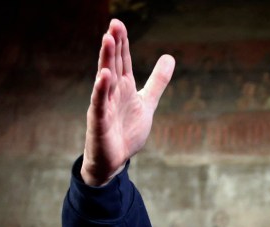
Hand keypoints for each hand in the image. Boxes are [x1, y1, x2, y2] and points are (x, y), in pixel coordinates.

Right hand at [81, 19, 174, 185]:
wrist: (114, 160)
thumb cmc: (126, 131)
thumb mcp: (147, 102)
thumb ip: (158, 81)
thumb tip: (170, 57)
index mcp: (123, 87)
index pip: (122, 60)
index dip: (122, 43)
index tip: (119, 24)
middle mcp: (111, 92)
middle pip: (112, 63)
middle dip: (113, 44)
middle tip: (114, 24)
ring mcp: (104, 105)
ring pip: (104, 79)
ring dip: (105, 59)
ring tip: (107, 40)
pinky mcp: (99, 121)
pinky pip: (100, 103)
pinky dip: (101, 90)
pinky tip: (104, 76)